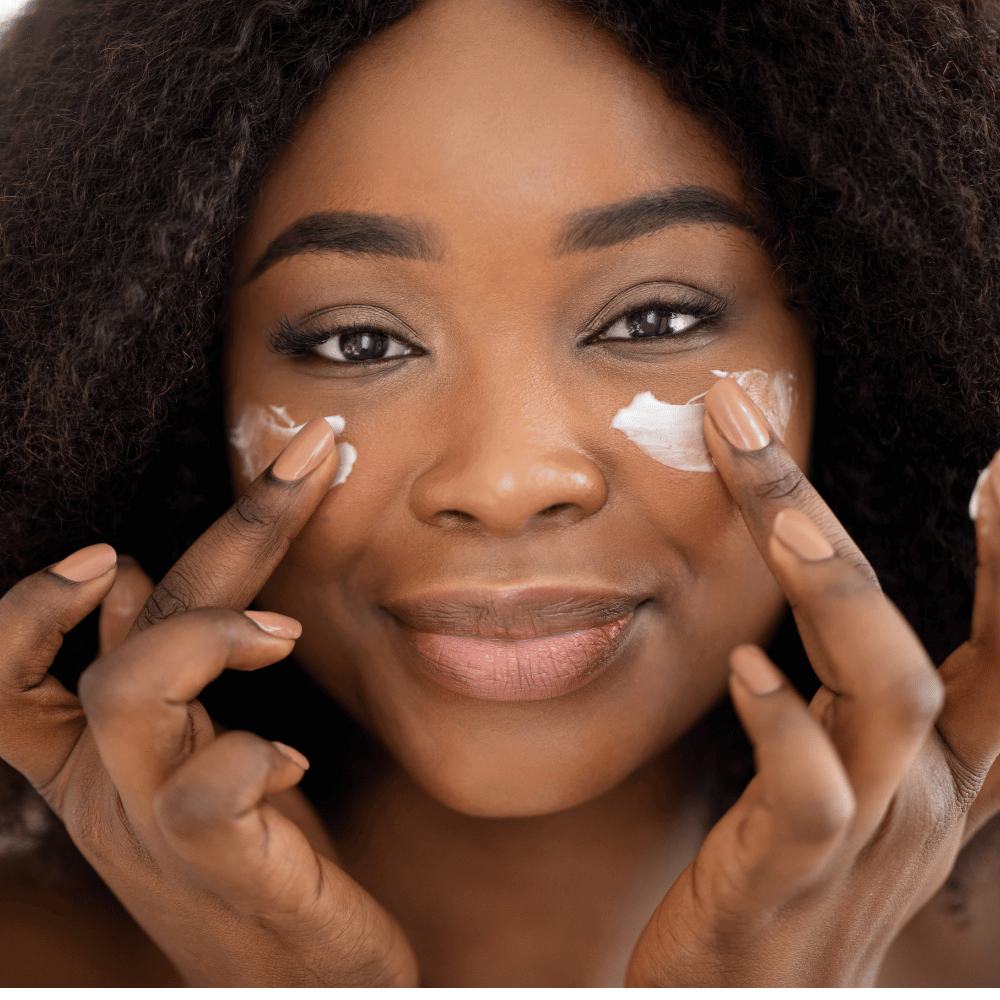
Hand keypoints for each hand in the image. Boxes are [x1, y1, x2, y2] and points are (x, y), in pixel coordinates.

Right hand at [0, 418, 418, 986]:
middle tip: (307, 457)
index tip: (109, 548)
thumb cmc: (251, 859)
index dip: (34, 605)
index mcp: (99, 761)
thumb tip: (143, 582)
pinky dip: (248, 757)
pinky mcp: (228, 868)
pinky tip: (289, 757)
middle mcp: (115, 787)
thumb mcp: (194, 762)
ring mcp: (160, 829)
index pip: (14, 675)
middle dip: (226, 532)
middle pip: (121, 642)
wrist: (292, 985)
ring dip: (207, 636)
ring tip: (282, 633)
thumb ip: (170, 678)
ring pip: (131, 697)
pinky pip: (208, 796)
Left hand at [627, 378, 999, 986]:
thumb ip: (844, 702)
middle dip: (880, 533)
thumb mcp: (840, 785)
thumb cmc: (784, 878)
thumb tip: (819, 589)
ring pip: (885, 695)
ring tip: (776, 512)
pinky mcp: (787, 876)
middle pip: (938, 649)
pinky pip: (806, 791)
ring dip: (834, 591)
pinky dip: (783, 724)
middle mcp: (918, 796)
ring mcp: (861, 839)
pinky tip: (744, 667)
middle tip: (785, 428)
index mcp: (935, 771)